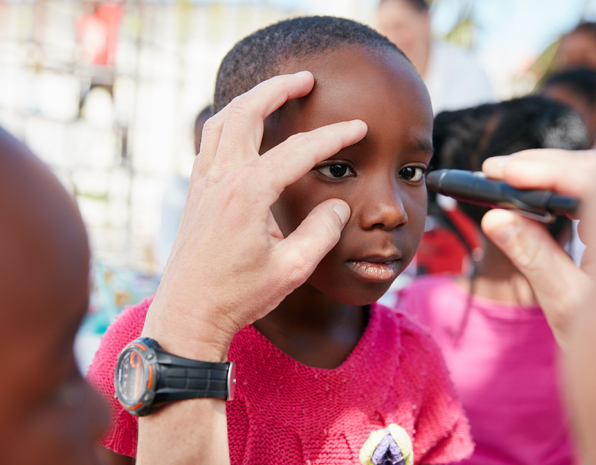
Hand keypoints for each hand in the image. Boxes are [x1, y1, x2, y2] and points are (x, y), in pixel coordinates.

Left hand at [141, 71, 367, 360]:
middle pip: (247, 112)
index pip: (300, 150)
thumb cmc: (238, 296)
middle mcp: (222, 178)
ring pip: (221, 120)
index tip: (358, 127)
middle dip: (278, 88)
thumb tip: (338, 206)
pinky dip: (227, 122)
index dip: (334, 136)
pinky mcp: (195, 193)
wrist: (188, 313)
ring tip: (274, 92)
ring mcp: (203, 182)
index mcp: (249, 192)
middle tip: (306, 79)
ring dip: (249, 99)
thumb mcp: (292, 269)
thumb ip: (322, 231)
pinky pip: (208, 141)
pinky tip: (241, 129)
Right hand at [480, 149, 595, 349]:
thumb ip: (534, 257)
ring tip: (508, 179)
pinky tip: (536, 194)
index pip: (593, 183)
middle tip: (496, 172)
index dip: (546, 170)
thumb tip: (496, 219)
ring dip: (553, 175)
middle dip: (545, 167)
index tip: (502, 172)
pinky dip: (564, 189)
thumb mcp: (567, 305)